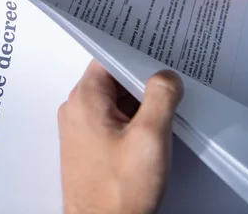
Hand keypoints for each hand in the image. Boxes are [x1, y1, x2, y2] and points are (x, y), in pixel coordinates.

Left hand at [58, 60, 182, 213]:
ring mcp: (81, 129)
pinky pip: (112, 121)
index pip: (108, 58)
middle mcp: (77, 110)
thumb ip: (161, 97)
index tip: (158, 56)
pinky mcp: (89, 146)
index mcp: (85, 99)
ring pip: (115, 101)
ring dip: (139, 104)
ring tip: (165, 112)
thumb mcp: (150, 137)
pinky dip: (132, 121)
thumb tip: (166, 76)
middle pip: (113, 79)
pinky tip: (152, 133)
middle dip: (142, 82)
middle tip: (170, 86)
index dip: (134, 55)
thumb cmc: (118, 192)